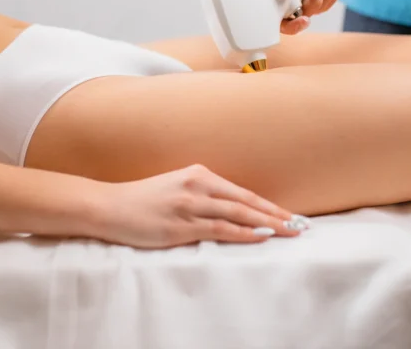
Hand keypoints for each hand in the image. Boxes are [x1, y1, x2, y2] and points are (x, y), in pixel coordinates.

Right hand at [92, 164, 309, 248]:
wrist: (110, 206)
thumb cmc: (143, 199)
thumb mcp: (176, 186)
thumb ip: (203, 193)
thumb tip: (231, 208)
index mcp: (198, 173)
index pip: (243, 192)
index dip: (269, 205)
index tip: (289, 215)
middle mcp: (198, 185)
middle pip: (246, 202)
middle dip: (276, 214)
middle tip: (300, 225)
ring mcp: (190, 204)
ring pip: (238, 215)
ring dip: (267, 224)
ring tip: (289, 232)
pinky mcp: (181, 224)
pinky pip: (220, 229)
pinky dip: (243, 233)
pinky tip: (260, 236)